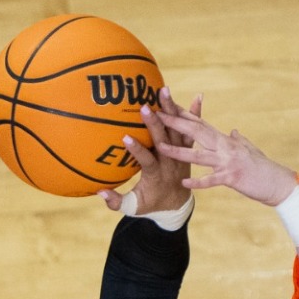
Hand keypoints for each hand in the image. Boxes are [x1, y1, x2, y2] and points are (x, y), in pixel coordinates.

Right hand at [98, 87, 200, 215]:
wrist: (178, 205)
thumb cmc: (151, 205)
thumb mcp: (133, 208)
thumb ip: (116, 202)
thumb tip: (100, 192)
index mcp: (157, 175)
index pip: (148, 161)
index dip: (137, 151)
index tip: (126, 137)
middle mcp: (171, 162)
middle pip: (164, 141)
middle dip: (154, 124)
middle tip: (144, 107)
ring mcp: (181, 154)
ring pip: (178, 131)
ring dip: (172, 111)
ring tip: (164, 91)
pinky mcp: (187, 149)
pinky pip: (192, 131)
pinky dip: (195, 114)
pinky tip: (198, 97)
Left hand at [156, 108, 298, 205]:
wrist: (279, 183)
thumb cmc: (263, 168)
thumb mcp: (249, 150)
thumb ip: (238, 140)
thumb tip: (233, 131)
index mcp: (225, 140)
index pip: (199, 122)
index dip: (182, 112)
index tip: (165, 102)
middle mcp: (225, 147)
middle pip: (196, 130)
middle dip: (174, 122)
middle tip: (155, 113)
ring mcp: (228, 162)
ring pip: (199, 154)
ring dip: (179, 150)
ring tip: (160, 147)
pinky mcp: (233, 178)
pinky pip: (211, 180)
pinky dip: (198, 181)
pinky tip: (184, 182)